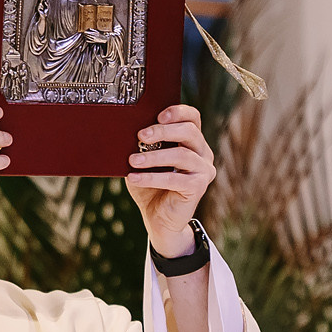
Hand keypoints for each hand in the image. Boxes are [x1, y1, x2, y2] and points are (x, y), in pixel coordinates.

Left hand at [127, 105, 215, 259]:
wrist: (158, 219)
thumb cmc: (150, 187)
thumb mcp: (143, 162)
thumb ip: (142, 147)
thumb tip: (128, 134)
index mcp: (191, 141)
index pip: (192, 117)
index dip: (178, 112)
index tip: (158, 115)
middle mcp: (202, 153)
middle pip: (189, 131)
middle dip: (163, 131)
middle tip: (141, 136)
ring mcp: (204, 170)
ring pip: (182, 154)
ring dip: (154, 157)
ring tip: (132, 161)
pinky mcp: (198, 187)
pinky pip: (176, 178)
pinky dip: (152, 177)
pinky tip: (134, 177)